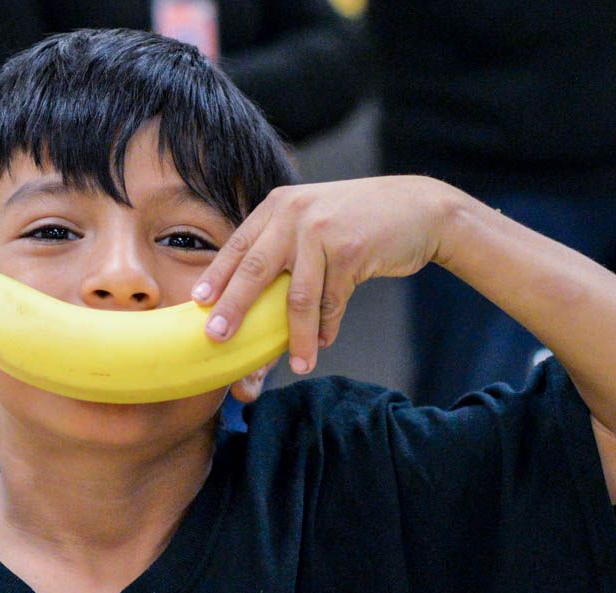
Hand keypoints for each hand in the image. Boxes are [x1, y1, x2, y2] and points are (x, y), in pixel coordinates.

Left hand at [194, 177, 456, 374]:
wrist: (418, 209)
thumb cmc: (359, 220)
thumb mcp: (313, 217)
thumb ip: (283, 242)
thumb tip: (248, 294)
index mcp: (279, 206)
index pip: (239, 245)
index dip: (216, 276)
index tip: (196, 304)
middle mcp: (295, 214)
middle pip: (255, 269)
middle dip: (235, 307)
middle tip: (217, 338)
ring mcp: (323, 230)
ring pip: (299, 296)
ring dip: (296, 336)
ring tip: (296, 363)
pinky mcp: (351, 249)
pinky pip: (332, 300)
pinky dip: (327, 326)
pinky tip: (324, 343)